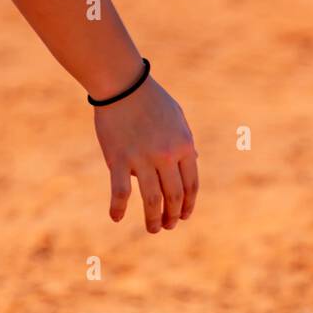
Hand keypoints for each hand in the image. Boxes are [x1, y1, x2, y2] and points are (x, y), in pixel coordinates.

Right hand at [93, 77, 197, 232]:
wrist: (123, 83)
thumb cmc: (151, 99)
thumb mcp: (177, 119)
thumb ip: (185, 142)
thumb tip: (195, 159)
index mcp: (184, 146)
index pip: (191, 185)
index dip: (189, 205)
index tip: (184, 216)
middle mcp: (166, 155)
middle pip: (174, 196)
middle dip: (173, 216)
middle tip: (168, 226)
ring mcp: (143, 159)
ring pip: (152, 200)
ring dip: (153, 220)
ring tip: (153, 229)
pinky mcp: (119, 159)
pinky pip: (121, 191)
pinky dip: (118, 208)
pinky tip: (116, 218)